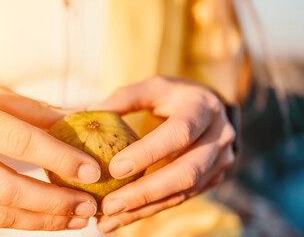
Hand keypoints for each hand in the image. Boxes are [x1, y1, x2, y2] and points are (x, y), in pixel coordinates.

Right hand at [0, 84, 100, 229]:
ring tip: (78, 218)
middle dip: (55, 202)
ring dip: (44, 220)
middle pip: (8, 189)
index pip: (19, 141)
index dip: (59, 158)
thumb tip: (80, 120)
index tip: (92, 171)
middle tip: (89, 205)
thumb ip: (36, 111)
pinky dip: (27, 221)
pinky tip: (53, 218)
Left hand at [90, 76, 235, 232]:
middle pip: (186, 172)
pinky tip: (123, 218)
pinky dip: (150, 210)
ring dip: (144, 208)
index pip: (179, 133)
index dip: (149, 153)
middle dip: (146, 192)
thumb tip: (90, 112)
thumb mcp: (154, 87)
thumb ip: (126, 98)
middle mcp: (218, 138)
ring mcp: (218, 162)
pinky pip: (180, 199)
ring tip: (109, 220)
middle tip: (109, 205)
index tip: (115, 168)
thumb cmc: (175, 96)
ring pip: (182, 193)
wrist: (209, 109)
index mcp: (202, 108)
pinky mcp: (210, 179)